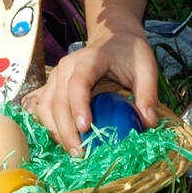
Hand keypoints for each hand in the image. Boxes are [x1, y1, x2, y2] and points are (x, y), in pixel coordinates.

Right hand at [23, 26, 160, 154]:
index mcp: (89, 59)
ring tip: (73, 152)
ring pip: (45, 107)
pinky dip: (50, 126)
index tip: (85, 129)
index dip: (79, 106)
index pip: (78, 83)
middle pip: (57, 100)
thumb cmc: (129, 53)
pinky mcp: (52, 87)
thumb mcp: (145, 67)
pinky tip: (63, 141)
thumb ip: (148, 93)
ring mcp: (56, 77)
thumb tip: (148, 123)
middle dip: (65, 130)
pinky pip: (43, 109)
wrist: (113, 38)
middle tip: (79, 154)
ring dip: (55, 131)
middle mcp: (66, 67)